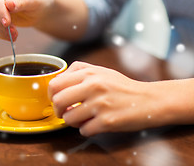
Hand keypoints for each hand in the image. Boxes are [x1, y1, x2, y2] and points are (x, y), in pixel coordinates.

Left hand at [48, 61, 176, 136]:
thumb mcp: (101, 71)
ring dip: (73, 121)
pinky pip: (83, 130)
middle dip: (58, 110)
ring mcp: (100, 104)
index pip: (55, 84)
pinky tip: (95, 124)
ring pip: (68, 118)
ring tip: (84, 118)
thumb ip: (79, 72)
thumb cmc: (123, 86)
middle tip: (64, 112)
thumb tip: (57, 82)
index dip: (51, 95)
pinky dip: (86, 129)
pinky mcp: (107, 121)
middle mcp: (93, 86)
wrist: (150, 99)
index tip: (56, 99)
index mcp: (89, 73)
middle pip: (57, 101)